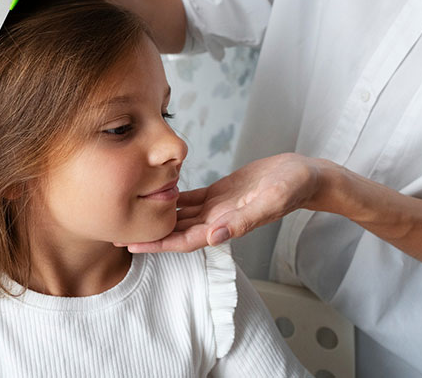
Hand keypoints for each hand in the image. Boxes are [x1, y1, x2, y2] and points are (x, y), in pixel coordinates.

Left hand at [122, 153, 332, 252]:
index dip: (159, 244)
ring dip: (155, 217)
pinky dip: (172, 198)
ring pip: (180, 216)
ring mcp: (218, 207)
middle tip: (116, 231)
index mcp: (227, 225)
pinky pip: (190, 199)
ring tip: (129, 214)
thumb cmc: (293, 187)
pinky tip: (154, 194)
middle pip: (176, 231)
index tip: (132, 245)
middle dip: (149, 234)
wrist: (305, 176)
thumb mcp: (270, 200)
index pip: (185, 240)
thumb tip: (214, 237)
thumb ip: (244, 220)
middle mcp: (218, 220)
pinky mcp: (220, 193)